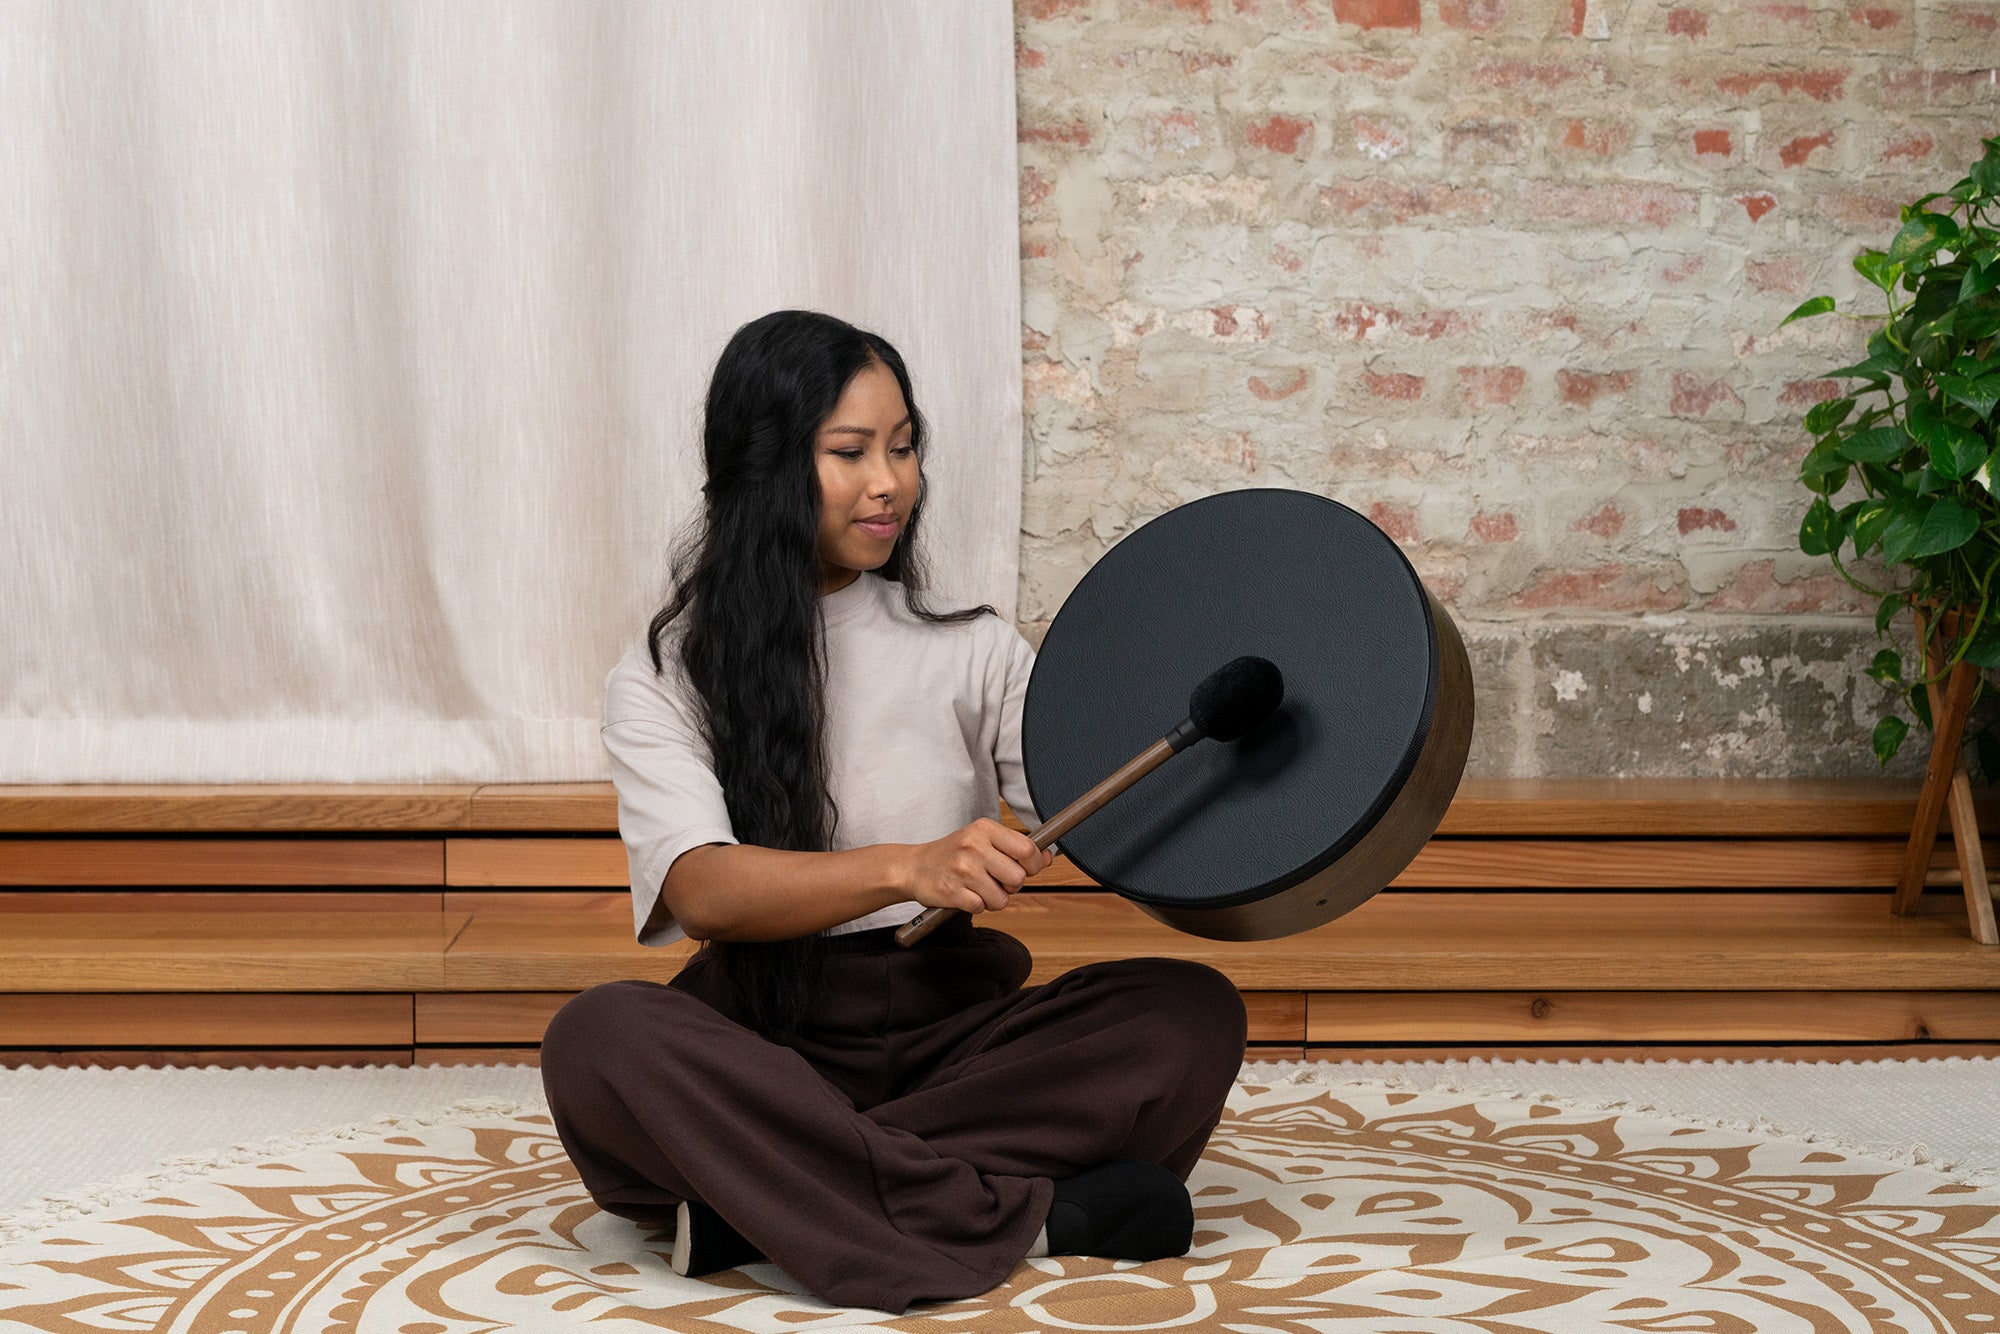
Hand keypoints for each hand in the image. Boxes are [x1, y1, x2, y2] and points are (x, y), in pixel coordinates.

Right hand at [900, 818, 1053, 915]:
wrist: (913, 867)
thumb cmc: (952, 854)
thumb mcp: (982, 840)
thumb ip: (1015, 848)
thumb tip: (1048, 857)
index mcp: (984, 829)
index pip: (1027, 849)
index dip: (1034, 865)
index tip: (1028, 868)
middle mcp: (974, 847)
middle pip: (1018, 878)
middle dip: (1012, 886)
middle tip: (997, 881)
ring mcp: (962, 870)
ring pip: (1001, 899)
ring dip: (993, 899)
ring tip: (979, 888)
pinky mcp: (952, 892)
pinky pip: (981, 908)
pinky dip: (976, 905)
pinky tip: (965, 894)